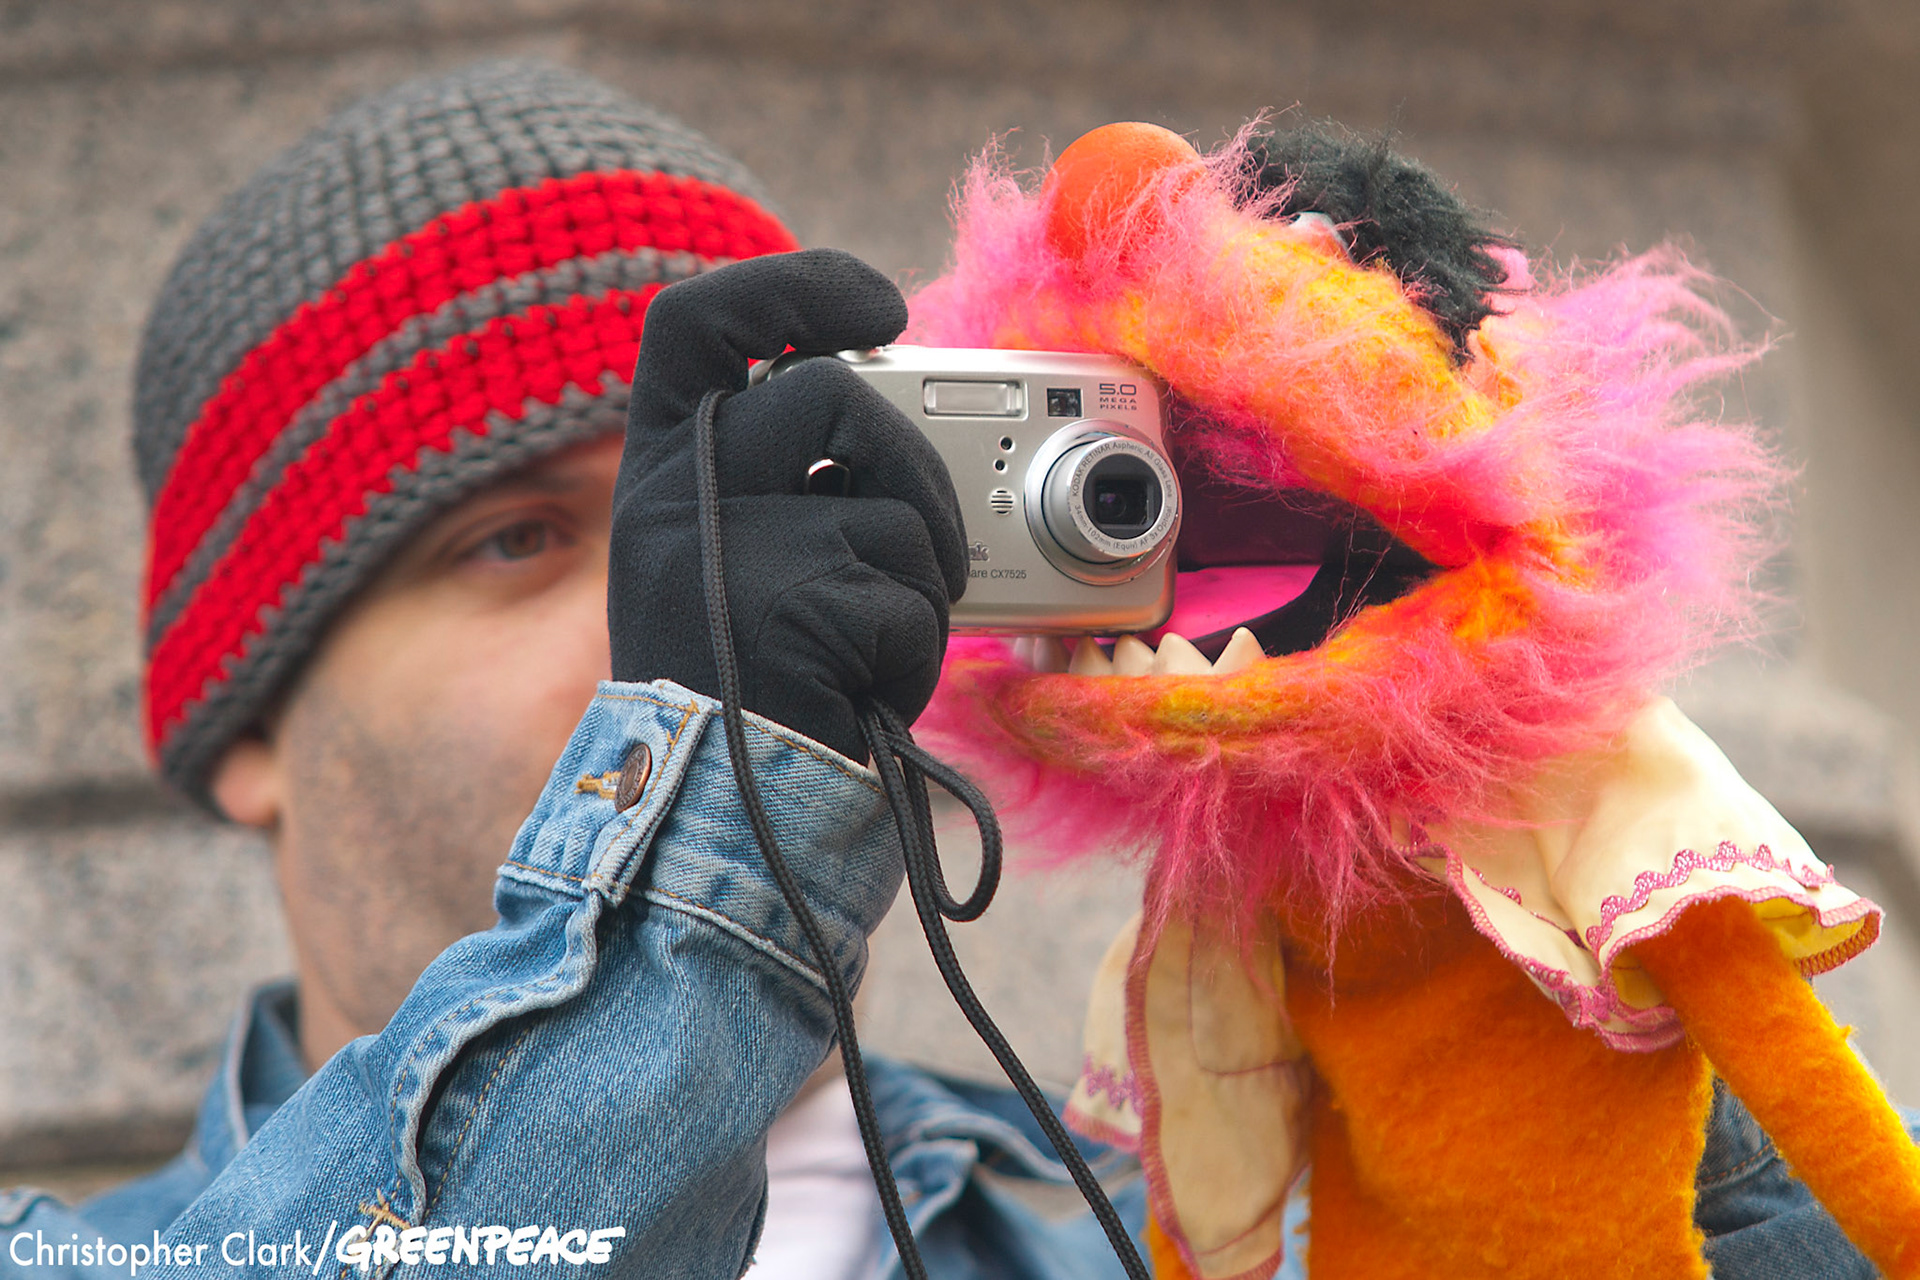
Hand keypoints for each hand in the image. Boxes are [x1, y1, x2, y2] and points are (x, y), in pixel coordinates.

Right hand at [610, 249, 967, 760]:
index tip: (877, 306)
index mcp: (660, 470)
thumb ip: (782, 478)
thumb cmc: (748, 687)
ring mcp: (723, 552)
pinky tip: (858, 689)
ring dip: (918, 579)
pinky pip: (906, 600)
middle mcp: (673, 498)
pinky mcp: (787, 611)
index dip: (790, 287)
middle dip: (914, 466)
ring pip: (886, 506)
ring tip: (873, 638)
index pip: (692, 323)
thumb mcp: (733, 557)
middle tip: (929, 541)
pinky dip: (910, 653)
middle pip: (829, 391)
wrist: (712, 817)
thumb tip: (887, 411)